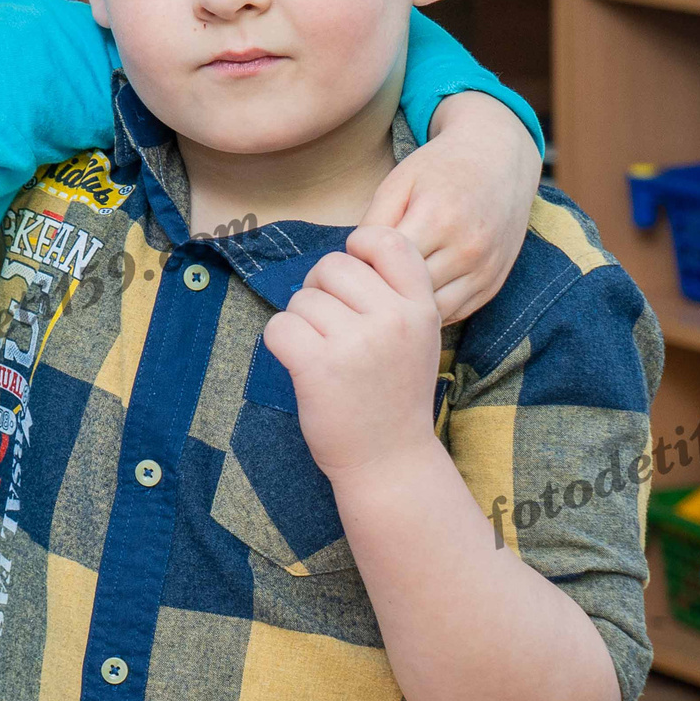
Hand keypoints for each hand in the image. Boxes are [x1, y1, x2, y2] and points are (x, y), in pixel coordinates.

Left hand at [261, 225, 439, 481]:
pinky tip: (301, 364)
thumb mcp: (417, 336)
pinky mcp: (318, 367)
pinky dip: (280, 342)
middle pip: (332, 265)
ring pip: (302, 298)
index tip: (352, 280)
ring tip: (324, 354)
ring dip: (302, 322)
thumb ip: (392, 292)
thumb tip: (343, 253)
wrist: (390, 461)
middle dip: (320, 289)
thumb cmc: (393, 393)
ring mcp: (357, 343)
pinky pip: (279, 326)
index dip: (358, 248)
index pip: (386, 239)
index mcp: (421, 307)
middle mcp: (394, 320)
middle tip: (330, 327)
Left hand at [364, 91, 538, 322]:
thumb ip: (373, 223)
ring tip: (390, 288)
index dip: (363, 263)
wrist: (499, 159)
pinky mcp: (493, 285)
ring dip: (406, 306)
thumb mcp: (398, 183)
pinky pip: (454, 314)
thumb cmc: (440, 168)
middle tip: (368, 278)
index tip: (356, 256)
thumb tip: (353, 265)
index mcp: (438, 219)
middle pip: (407, 292)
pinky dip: (429, 311)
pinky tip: (414, 294)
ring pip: (430, 312)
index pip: (384, 263)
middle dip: (382, 289)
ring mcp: (484, 270)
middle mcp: (467, 249)